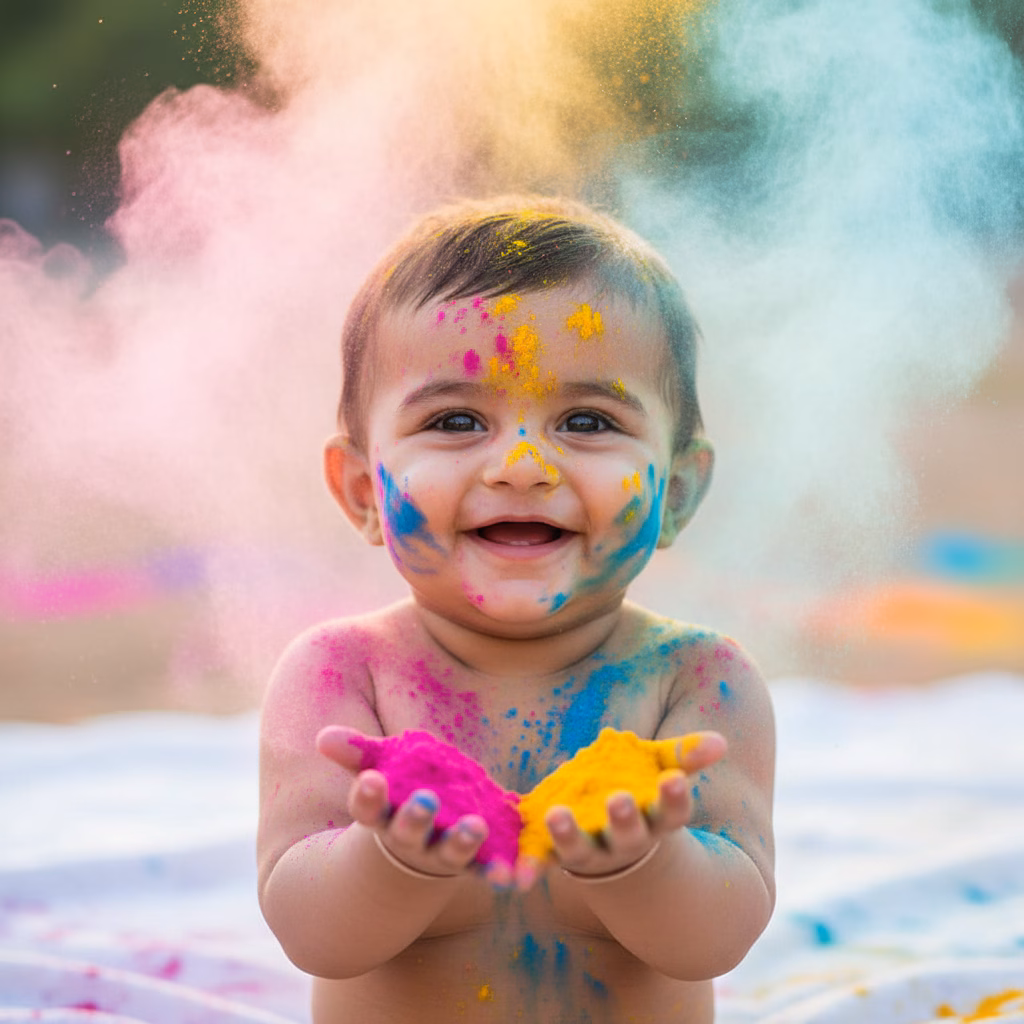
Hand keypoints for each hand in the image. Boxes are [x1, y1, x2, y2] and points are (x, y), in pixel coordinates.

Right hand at [317, 725, 489, 879]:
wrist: (423, 844)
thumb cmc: (399, 795)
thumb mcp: (380, 771)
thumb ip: (357, 753)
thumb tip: (323, 736)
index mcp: (383, 817)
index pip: (368, 809)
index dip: (368, 796)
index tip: (369, 779)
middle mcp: (411, 841)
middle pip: (409, 834)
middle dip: (416, 819)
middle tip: (425, 801)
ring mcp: (444, 854)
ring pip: (452, 853)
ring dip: (462, 842)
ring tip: (476, 826)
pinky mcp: (477, 862)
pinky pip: (490, 869)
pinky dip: (502, 872)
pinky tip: (515, 872)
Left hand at [515, 730, 727, 889]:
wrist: (615, 852)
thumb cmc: (642, 797)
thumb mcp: (660, 773)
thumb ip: (684, 756)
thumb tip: (722, 742)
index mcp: (655, 820)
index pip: (672, 812)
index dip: (673, 798)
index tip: (674, 780)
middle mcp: (626, 842)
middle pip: (628, 835)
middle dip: (624, 819)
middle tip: (620, 801)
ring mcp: (592, 853)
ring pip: (581, 850)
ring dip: (570, 836)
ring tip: (557, 815)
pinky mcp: (557, 857)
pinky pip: (541, 864)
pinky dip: (528, 869)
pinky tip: (514, 874)